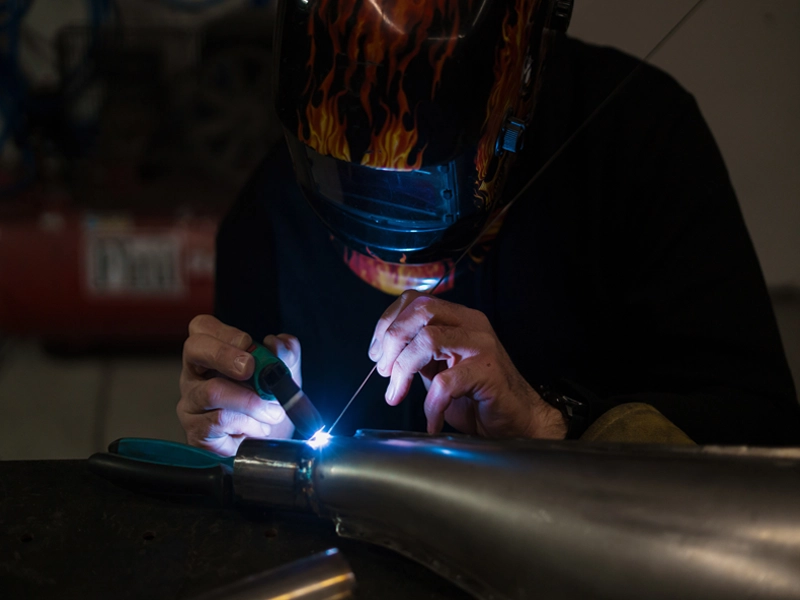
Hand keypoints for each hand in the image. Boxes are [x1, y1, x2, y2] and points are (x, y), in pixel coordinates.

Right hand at [178, 314, 299, 455]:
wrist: (266, 447)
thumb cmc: (267, 406)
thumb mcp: (283, 378)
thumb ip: (285, 357)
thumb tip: (280, 343)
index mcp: (213, 354)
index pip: (202, 327)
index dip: (224, 331)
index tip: (249, 343)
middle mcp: (195, 374)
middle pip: (194, 348)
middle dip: (225, 355)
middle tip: (250, 368)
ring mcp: (190, 402)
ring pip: (212, 390)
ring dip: (250, 401)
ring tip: (271, 411)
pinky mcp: (194, 430)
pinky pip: (219, 420)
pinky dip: (247, 423)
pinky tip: (258, 428)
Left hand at [368, 291, 566, 438]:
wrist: (518, 422)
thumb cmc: (478, 399)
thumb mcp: (441, 369)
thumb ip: (419, 355)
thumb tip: (384, 354)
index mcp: (459, 318)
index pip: (416, 300)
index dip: (388, 322)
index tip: (376, 353)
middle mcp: (472, 324)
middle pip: (421, 310)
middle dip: (392, 340)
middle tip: (384, 372)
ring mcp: (482, 346)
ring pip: (429, 339)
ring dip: (404, 369)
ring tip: (397, 394)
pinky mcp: (489, 372)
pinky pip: (447, 382)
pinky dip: (431, 405)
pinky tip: (432, 420)